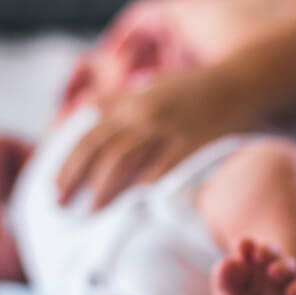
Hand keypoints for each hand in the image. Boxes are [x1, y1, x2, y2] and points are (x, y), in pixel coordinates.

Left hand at [56, 65, 262, 209]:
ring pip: (126, 161)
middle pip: (101, 151)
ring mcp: (168, 131)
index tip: (54, 186)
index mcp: (132, 105)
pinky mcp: (192, 144)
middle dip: (76, 179)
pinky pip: (164, 169)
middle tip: (60, 205)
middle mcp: (144, 117)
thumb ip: (121, 102)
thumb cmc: (197, 88)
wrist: (241, 82)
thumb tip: (89, 113)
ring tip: (94, 212)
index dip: (68, 163)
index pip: (90, 136)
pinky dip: (147, 188)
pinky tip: (136, 206)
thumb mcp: (152, 86)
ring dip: (105, 189)